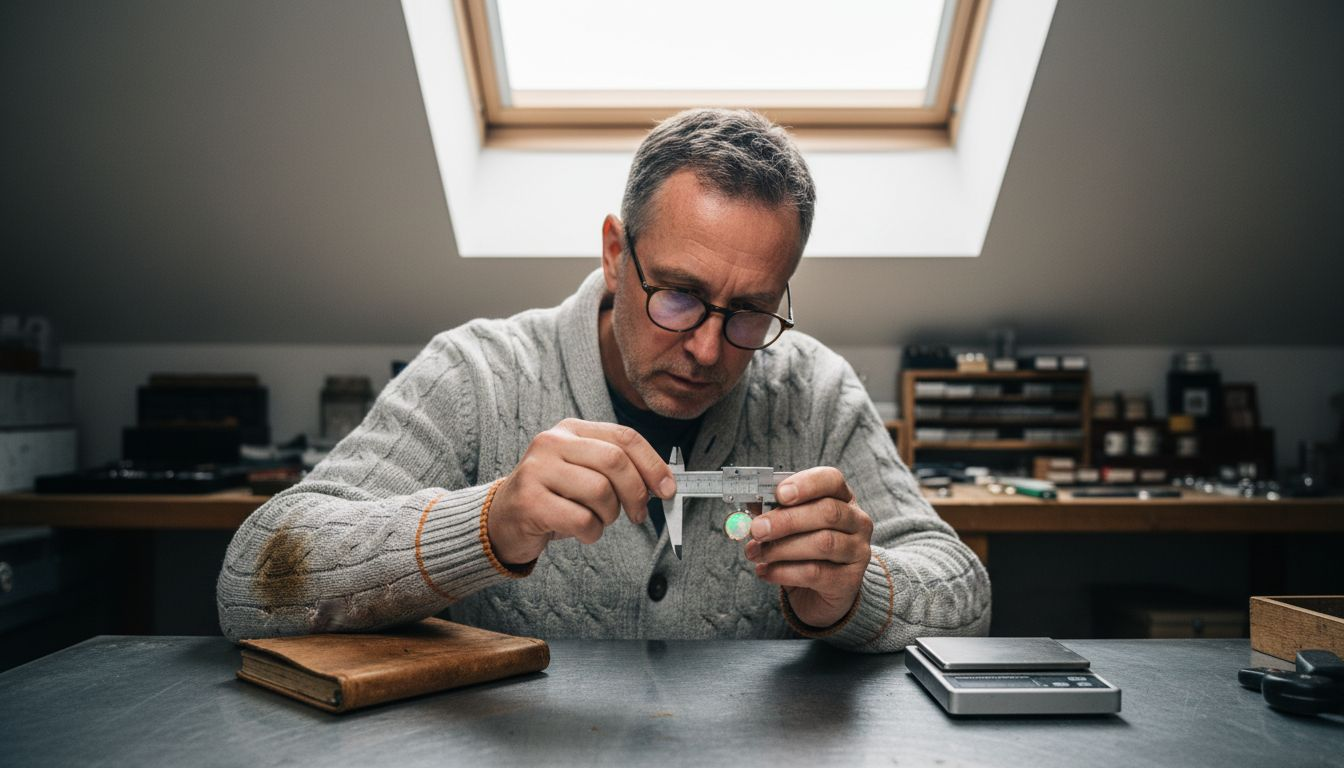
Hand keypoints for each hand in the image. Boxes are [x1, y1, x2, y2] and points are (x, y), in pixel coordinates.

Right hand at [487, 419, 675, 565]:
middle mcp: (552, 442)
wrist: (503, 521)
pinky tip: (582, 532)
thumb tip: (663, 484)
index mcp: (571, 430)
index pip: (624, 437)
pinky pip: (582, 519)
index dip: (653, 464)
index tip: (667, 489)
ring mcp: (537, 469)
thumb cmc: (554, 498)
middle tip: (638, 515)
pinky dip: (592, 533)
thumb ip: (618, 470)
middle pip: (616, 462)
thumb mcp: (584, 473)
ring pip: (600, 492)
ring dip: (609, 516)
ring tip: (596, 520)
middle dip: (636, 493)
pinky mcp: (529, 500)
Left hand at [744, 466, 872, 627]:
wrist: (819, 592)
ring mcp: (857, 551)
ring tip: (754, 553)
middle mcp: (856, 521)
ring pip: (823, 543)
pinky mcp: (849, 580)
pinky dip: (783, 572)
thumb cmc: (803, 550)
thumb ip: (772, 511)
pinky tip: (764, 571)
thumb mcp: (788, 525)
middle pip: (827, 512)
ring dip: (781, 548)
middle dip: (787, 520)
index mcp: (841, 498)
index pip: (831, 480)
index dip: (806, 485)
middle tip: (757, 529)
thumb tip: (750, 502)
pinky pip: (815, 573)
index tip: (780, 494)